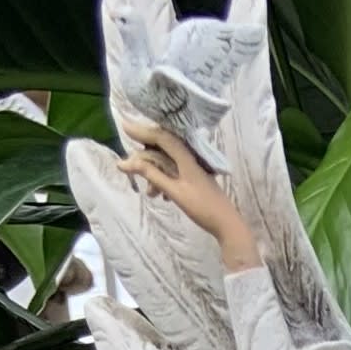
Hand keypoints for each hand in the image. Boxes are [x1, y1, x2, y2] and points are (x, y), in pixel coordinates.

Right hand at [116, 116, 260, 271]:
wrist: (226, 223)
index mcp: (185, 155)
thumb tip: (126, 162)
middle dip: (144, 157)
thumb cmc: (202, 207)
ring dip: (153, 173)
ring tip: (150, 194)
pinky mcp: (193, 175)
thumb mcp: (174, 191)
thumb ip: (151, 174)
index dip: (141, 130)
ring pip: (165, 160)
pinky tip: (159, 195)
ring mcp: (191, 165)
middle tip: (129, 167)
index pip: (160, 135)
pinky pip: (172, 170)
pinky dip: (162, 179)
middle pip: (161, 146)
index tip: (124, 126)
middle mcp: (188, 155)